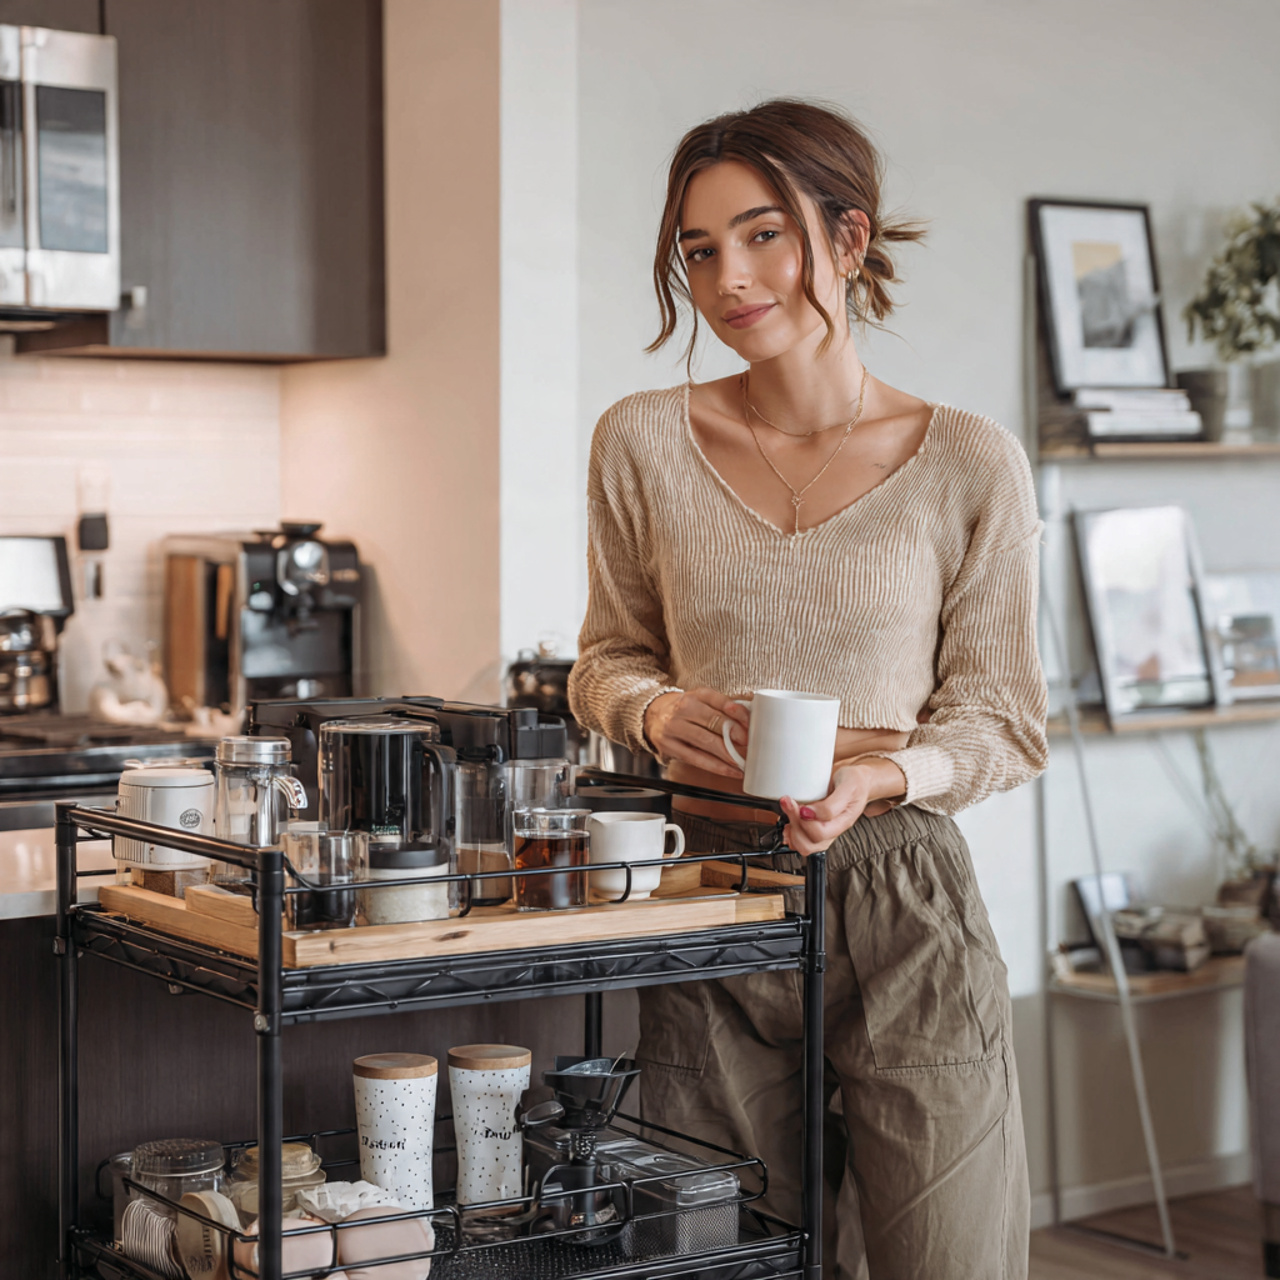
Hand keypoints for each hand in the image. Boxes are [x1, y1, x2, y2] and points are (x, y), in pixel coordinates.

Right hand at [644, 687, 750, 777]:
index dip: (739, 714)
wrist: (653, 714)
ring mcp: (674, 727)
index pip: (721, 701)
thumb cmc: (686, 709)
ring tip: (742, 760)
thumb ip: (725, 707)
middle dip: (734, 734)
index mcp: (697, 695)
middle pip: (713, 721)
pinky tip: (730, 770)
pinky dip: (716, 767)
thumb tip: (752, 715)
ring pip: (705, 741)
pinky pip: (696, 759)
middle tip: (749, 744)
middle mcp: (684, 708)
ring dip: (727, 753)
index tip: (751, 725)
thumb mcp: (703, 700)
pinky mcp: (669, 745)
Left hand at [779, 758, 906, 854]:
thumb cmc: (855, 783)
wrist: (859, 781)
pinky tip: (788, 821)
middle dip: (794, 824)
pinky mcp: (814, 829)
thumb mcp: (849, 787)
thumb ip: (831, 804)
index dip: (803, 820)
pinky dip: (790, 833)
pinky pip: (799, 841)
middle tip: (789, 804)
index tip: (796, 802)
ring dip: (791, 830)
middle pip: (808, 844)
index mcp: (842, 823)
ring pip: (802, 845)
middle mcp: (832, 831)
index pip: (819, 833)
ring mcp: (823, 832)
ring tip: (788, 811)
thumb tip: (807, 814)